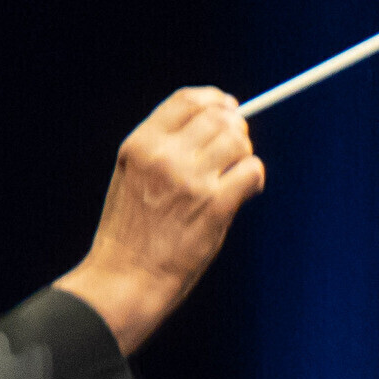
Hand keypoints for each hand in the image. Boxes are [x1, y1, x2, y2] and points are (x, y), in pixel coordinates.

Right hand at [55, 88, 265, 353]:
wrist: (124, 279)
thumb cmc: (130, 233)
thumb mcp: (131, 176)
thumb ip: (163, 148)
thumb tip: (217, 121)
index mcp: (139, 145)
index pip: (187, 100)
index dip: (215, 100)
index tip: (228, 108)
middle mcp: (164, 157)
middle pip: (219, 117)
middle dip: (235, 130)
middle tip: (234, 152)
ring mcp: (190, 179)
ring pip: (239, 142)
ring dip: (244, 157)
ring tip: (232, 178)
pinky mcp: (214, 203)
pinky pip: (252, 171)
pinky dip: (254, 180)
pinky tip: (242, 194)